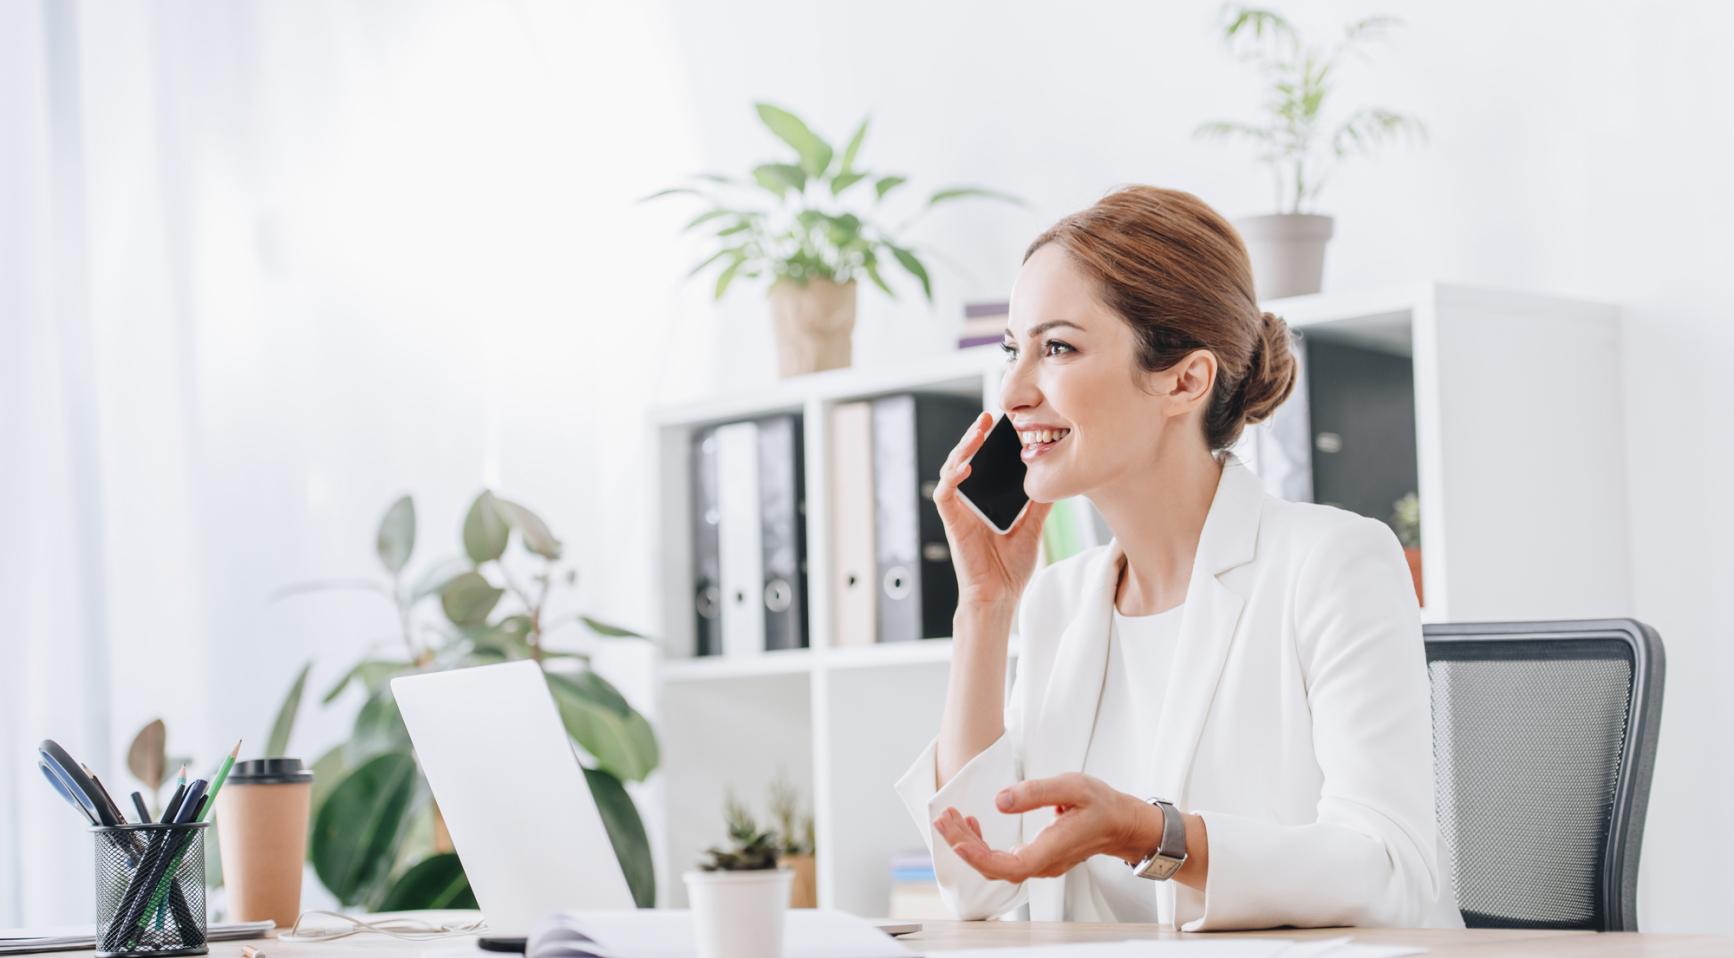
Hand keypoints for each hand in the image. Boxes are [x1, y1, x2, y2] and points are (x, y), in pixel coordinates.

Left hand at [931, 773, 1158, 881]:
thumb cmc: (1101, 804)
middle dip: (963, 844)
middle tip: (943, 818)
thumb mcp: (1072, 786)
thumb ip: (1036, 792)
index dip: (979, 858)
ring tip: (951, 819)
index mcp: (1052, 849)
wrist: (1121, 823)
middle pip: (994, 867)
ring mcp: (1039, 864)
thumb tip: (1000, 802)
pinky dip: (982, 844)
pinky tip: (973, 824)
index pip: (1009, 867)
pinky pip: (1002, 859)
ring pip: (995, 864)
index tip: (956, 842)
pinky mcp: (1036, 859)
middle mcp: (1043, 864)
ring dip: (969, 844)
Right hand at [932, 412, 1053, 610]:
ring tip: (977, 431)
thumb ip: (1039, 505)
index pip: (984, 463)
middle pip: (966, 460)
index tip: (1004, 423)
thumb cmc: (1011, 568)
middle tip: (988, 416)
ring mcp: (960, 511)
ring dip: (963, 448)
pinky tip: (966, 464)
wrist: (1000, 597)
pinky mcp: (953, 523)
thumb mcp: (1033, 529)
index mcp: (987, 501)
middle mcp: (971, 503)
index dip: (989, 442)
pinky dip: (952, 477)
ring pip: (953, 470)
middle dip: (974, 436)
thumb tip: (1056, 482)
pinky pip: (945, 495)